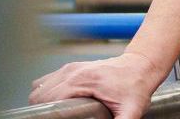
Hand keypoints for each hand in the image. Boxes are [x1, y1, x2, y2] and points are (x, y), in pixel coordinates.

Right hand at [29, 50, 168, 117]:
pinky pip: (46, 81)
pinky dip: (45, 92)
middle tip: (55, 118)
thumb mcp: (131, 110)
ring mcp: (70, 68)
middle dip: (43, 109)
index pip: (48, 98)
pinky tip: (54, 103)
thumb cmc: (135, 86)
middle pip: (40, 94)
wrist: (140, 66)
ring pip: (39, 87)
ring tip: (53, 113)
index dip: (47, 113)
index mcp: (82, 80)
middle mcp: (72, 72)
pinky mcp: (70, 68)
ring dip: (42, 101)